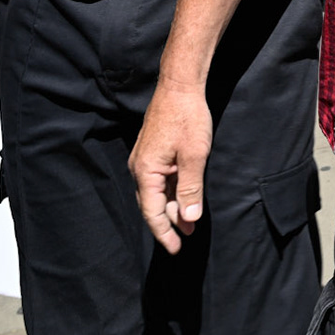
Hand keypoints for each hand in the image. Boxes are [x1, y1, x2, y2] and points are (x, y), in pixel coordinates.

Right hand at [130, 85, 214, 254]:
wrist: (180, 86)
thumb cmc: (187, 118)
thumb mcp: (194, 156)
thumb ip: (190, 188)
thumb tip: (189, 219)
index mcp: (146, 172)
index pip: (152, 212)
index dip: (164, 232)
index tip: (175, 249)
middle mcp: (140, 168)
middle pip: (153, 204)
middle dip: (171, 222)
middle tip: (188, 237)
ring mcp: (146, 159)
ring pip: (158, 192)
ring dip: (174, 206)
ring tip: (190, 222)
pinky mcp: (154, 152)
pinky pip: (161, 179)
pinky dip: (173, 191)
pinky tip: (186, 197)